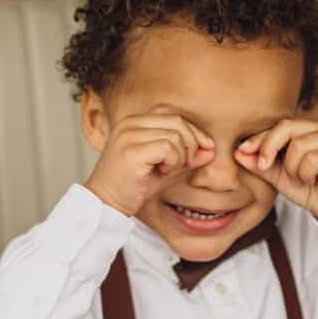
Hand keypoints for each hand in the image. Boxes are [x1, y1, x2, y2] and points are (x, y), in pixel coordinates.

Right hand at [85, 108, 213, 215]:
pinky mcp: (131, 151)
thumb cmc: (134, 186)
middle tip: (184, 165)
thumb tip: (211, 149)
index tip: (203, 151)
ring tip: (166, 170)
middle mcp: (130, 123)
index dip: (193, 131)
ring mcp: (129, 135)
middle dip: (191, 144)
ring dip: (180, 157)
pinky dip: (172, 162)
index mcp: (135, 121)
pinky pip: (168, 148)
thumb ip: (187, 156)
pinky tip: (161, 173)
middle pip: (178, 121)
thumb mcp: (166, 167)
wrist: (106, 204)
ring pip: (175, 135)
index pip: (173, 114)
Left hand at [235, 120, 317, 223]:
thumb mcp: (278, 176)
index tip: (242, 151)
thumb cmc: (308, 188)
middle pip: (286, 127)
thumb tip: (237, 153)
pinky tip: (312, 180)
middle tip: (265, 166)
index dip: (258, 138)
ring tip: (300, 178)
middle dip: (269, 147)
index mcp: (305, 129)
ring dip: (292, 169)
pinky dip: (305, 174)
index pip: (278, 125)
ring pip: (298, 145)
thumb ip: (260, 164)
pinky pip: (312, 158)